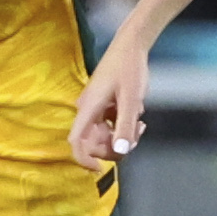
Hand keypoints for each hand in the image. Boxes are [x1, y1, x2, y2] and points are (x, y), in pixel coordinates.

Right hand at [69, 44, 150, 167]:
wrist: (131, 46)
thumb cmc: (129, 68)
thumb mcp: (131, 99)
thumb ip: (126, 125)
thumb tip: (121, 151)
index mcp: (89, 108)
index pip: (76, 141)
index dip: (83, 159)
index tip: (99, 169)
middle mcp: (88, 111)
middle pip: (94, 143)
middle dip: (115, 146)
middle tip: (136, 135)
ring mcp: (96, 109)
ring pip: (105, 136)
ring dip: (123, 137)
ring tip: (140, 123)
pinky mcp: (104, 107)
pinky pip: (111, 126)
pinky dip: (124, 127)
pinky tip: (137, 116)